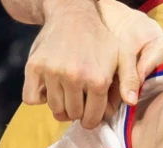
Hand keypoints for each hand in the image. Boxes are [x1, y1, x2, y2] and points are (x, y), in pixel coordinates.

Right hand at [22, 0, 162, 127]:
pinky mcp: (34, 67)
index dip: (92, 119)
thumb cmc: (100, 39)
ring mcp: (52, 72)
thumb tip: (132, 102)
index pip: (92, 118)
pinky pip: (31, 98)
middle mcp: (74, 77)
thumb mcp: (122, 56)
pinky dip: (39, 98)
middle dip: (77, 112)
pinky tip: (50, 88)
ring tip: (67, 93)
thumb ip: (131, 79)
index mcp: (97, 79)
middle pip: (73, 114)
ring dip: (60, 105)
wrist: (72, 14)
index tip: (90, 113)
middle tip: (79, 100)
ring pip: (54, 108)